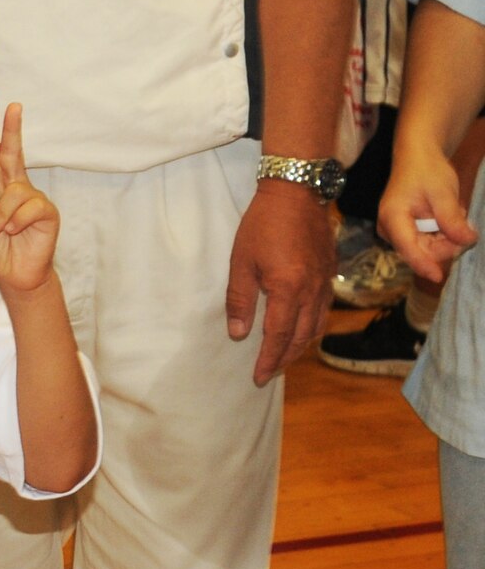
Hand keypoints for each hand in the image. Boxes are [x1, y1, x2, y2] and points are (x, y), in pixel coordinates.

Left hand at [0, 99, 59, 293]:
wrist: (14, 275)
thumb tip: (0, 207)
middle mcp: (14, 188)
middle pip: (10, 152)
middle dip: (8, 128)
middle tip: (10, 104)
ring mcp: (32, 198)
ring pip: (13, 193)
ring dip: (0, 215)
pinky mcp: (46, 211)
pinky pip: (28, 209)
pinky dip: (15, 223)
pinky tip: (14, 233)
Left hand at [225, 181, 332, 381]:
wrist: (297, 191)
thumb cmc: (263, 226)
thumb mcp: (241, 264)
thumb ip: (239, 301)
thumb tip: (238, 335)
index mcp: (288, 290)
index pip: (278, 336)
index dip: (268, 360)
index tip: (259, 377)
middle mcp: (312, 290)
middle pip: (301, 336)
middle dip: (284, 358)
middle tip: (269, 373)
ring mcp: (325, 281)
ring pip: (316, 325)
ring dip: (300, 345)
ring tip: (284, 357)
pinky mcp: (330, 271)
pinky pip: (324, 308)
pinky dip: (312, 326)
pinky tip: (301, 329)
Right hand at [379, 136, 478, 284]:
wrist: (417, 158)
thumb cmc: (427, 171)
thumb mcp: (443, 193)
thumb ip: (452, 220)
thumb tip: (467, 241)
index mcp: (393, 219)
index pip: (409, 248)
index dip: (424, 264)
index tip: (438, 277)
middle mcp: (389, 230)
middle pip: (419, 251)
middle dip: (445, 243)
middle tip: (464, 223)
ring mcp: (395, 233)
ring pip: (424, 248)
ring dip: (444, 237)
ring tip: (453, 212)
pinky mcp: (402, 233)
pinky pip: (424, 242)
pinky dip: (440, 234)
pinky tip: (445, 217)